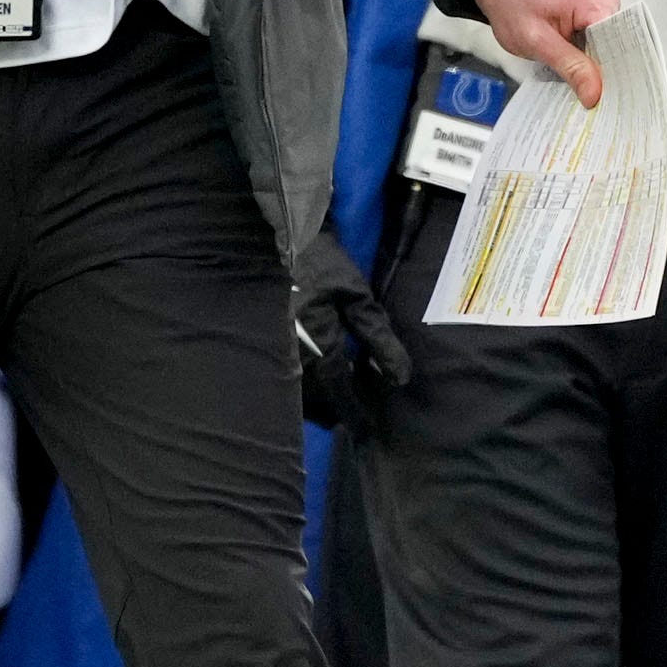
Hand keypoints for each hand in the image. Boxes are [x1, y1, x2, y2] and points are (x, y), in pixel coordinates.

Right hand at [290, 227, 410, 433]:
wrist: (286, 238)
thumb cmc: (326, 265)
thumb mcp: (359, 298)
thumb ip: (379, 339)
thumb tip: (399, 377)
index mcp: (319, 342)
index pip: (339, 389)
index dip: (353, 411)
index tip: (366, 429)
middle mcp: (293, 351)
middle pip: (314, 396)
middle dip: (332, 409)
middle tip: (352, 417)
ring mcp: (275, 347)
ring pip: (296, 388)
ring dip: (315, 400)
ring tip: (333, 406)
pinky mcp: (267, 341)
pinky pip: (283, 373)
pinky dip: (299, 384)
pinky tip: (311, 383)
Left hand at [467, 0, 620, 107]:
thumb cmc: (512, 2)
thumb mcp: (536, 40)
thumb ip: (569, 66)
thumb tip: (595, 94)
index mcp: (596, 0)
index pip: (619, 45)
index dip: (612, 74)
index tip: (605, 100)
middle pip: (616, 46)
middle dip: (602, 72)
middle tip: (589, 99)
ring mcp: (602, 1)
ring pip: (607, 45)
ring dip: (593, 63)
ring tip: (578, 79)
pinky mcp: (596, 8)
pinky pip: (599, 37)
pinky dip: (587, 52)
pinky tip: (575, 64)